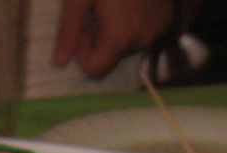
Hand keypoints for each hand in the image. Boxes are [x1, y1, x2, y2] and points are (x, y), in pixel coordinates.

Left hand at [52, 0, 177, 78]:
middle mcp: (142, 41)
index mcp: (120, 37)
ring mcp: (158, 31)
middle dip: (100, 39)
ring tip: (117, 3)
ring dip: (117, 30)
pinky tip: (132, 2)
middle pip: (111, 58)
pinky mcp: (167, 20)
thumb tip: (58, 63)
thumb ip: (69, 30)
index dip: (84, 52)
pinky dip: (134, 23)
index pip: (96, 71)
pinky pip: (143, 34)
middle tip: (100, 8)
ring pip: (127, 46)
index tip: (85, 25)